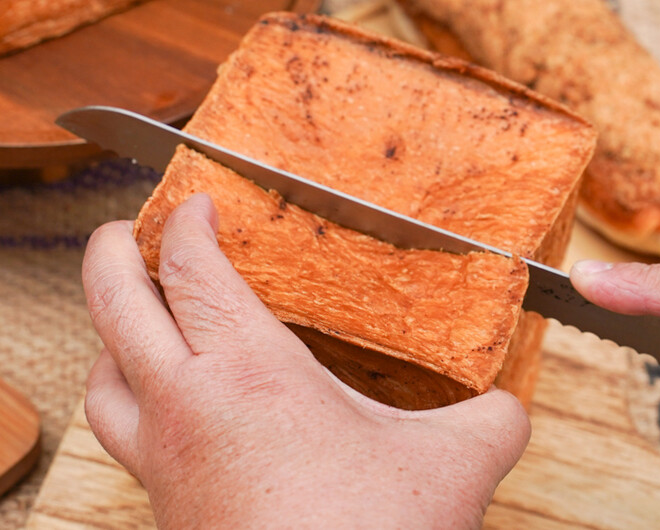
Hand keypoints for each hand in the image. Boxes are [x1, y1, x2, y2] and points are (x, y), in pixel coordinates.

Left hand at [83, 193, 529, 528]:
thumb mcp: (453, 464)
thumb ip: (492, 419)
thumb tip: (510, 406)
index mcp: (248, 371)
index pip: (195, 270)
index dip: (190, 224)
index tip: (199, 204)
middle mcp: (187, 407)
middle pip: (114, 304)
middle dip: (115, 252)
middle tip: (130, 230)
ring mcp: (165, 461)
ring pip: (102, 376)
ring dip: (110, 333)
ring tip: (137, 317)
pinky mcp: (167, 506)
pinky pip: (122, 434)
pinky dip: (127, 399)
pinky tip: (170, 409)